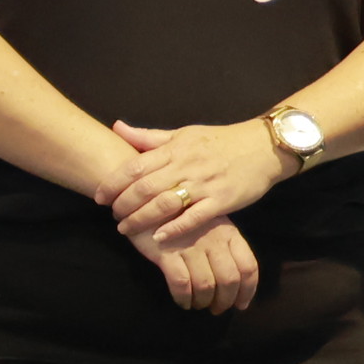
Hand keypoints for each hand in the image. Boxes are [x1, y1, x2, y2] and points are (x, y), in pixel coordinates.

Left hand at [103, 118, 284, 247]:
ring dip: (141, 219)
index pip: (134, 167)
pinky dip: (175, 228)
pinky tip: (159, 237)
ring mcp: (205, 184)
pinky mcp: (223, 200)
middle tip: (111, 215)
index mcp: (174, 149)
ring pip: (165, 204)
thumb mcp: (183, 133)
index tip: (99, 197)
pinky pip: (195, 217)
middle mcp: (186, 166)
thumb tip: (116, 127)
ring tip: (125, 229)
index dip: (112, 184)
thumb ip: (148, 137)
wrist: (264, 147)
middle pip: (145, 188)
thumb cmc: (219, 141)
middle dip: (122, 205)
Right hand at [134, 213, 258, 314]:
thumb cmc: (178, 213)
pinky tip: (182, 302)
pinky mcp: (166, 253)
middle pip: (229, 279)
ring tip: (197, 305)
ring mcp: (190, 246)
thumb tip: (232, 277)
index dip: (247, 290)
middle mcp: (213, 240)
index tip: (240, 304)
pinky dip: (184, 298)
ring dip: (203, 301)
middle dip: (225, 300)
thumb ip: (222, 244)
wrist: (144, 198)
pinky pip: (181, 283)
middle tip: (216, 309)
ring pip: (206, 285)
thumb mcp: (209, 223)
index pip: (248, 266)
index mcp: (228, 232)